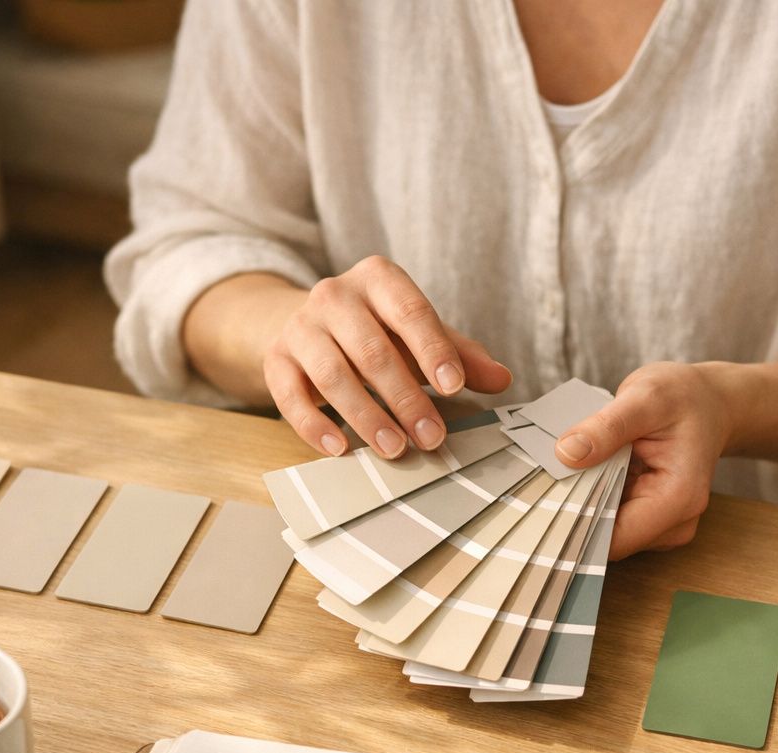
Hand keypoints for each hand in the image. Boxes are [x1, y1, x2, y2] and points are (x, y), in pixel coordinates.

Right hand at [263, 256, 511, 457]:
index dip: (434, 351)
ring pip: (332, 374)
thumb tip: (501, 378)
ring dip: (366, 416)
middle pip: (372, 350)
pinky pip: (290, 395)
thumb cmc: (377, 330)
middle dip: (405, 398)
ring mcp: (300, 326)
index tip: (454, 388)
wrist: (309, 325)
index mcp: (378, 278)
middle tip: (431, 437)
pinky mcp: (276, 359)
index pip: (410, 312)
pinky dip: (314, 425)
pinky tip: (339, 449)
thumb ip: (459, 355)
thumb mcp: (420, 335)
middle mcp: (334, 294)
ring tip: (394, 449)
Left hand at [554, 363, 732, 559]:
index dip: (577, 524)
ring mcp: (663, 526)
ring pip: (604, 531)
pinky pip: (609, 519)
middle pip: (607, 539)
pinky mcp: (650, 520)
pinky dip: (592, 500)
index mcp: (678, 498)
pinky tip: (582, 475)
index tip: (542, 502)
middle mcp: (675, 523)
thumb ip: (607, 427)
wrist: (708, 403)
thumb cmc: (683, 397)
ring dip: (582, 505)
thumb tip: (566, 453)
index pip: (615, 538)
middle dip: (575, 513)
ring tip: (565, 472)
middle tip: (543, 481)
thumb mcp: (645, 398)